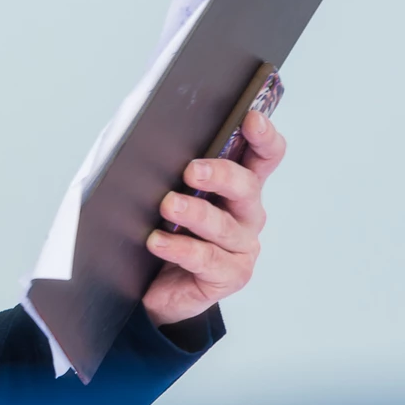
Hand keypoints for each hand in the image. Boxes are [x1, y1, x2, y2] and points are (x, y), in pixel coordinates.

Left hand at [140, 110, 286, 326]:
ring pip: (223, 225)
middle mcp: (246, 212)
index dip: (263, 136)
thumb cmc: (159, 225)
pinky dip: (180, 248)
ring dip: (195, 213)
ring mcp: (241, 246)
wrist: (153, 286)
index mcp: (237, 184)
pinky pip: (207, 259)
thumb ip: (161, 161)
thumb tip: (139, 128)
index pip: (264, 155)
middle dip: (221, 174)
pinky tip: (157, 241)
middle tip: (191, 170)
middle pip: (246, 186)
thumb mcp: (160, 190)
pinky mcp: (228, 276)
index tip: (251, 118)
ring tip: (168, 206)